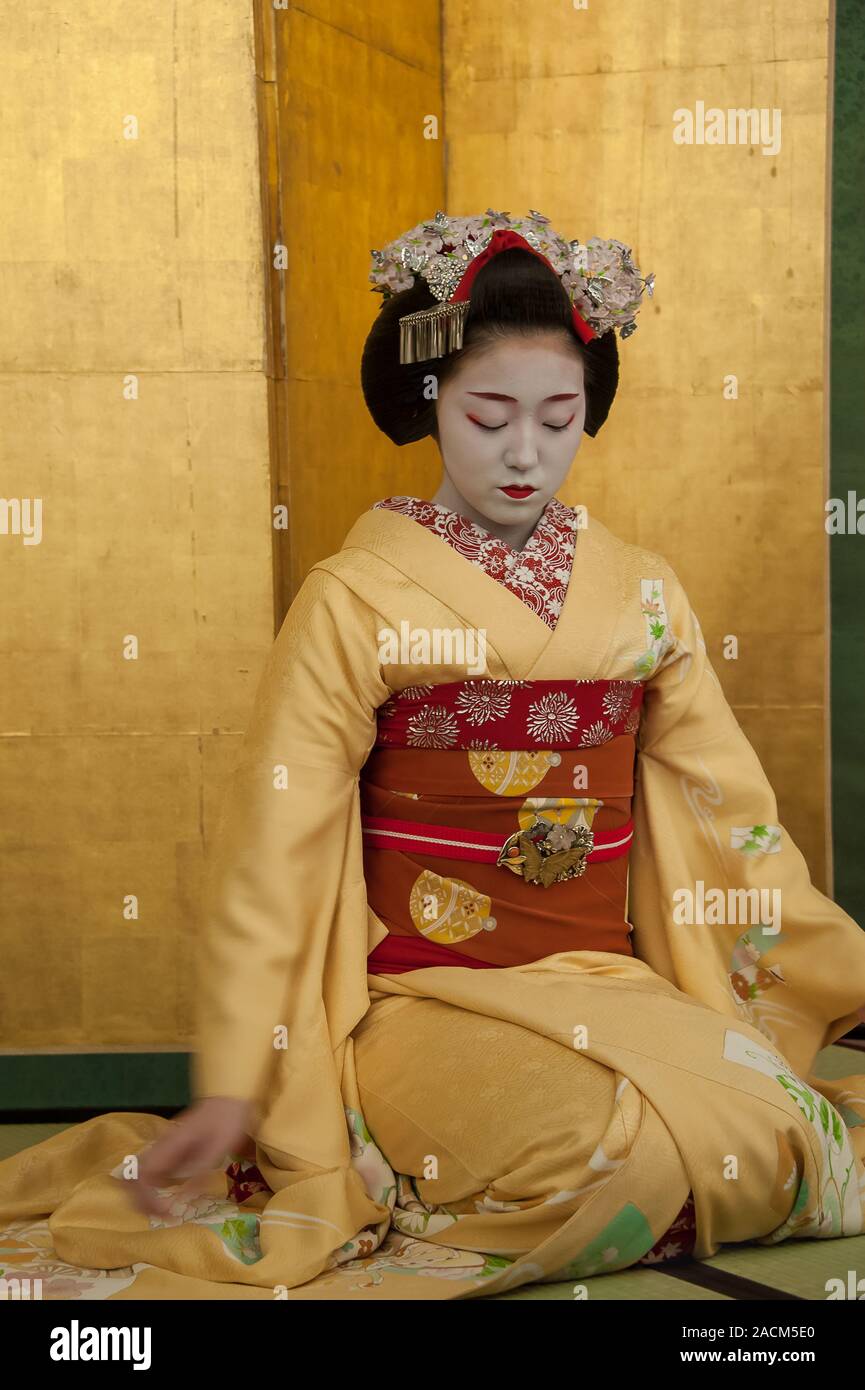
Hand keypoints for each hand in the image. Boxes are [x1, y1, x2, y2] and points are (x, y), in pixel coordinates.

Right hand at [129, 1096, 254, 1216]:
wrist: (227, 1099)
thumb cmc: (226, 1120)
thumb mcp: (218, 1148)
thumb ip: (200, 1173)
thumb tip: (184, 1199)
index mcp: (170, 1145)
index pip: (143, 1176)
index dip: (148, 1198)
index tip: (165, 1211)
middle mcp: (161, 1147)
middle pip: (133, 1178)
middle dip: (141, 1202)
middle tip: (162, 1216)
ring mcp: (162, 1148)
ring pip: (138, 1176)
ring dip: (144, 1197)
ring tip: (162, 1211)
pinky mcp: (168, 1151)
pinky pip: (150, 1173)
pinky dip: (152, 1190)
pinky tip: (168, 1198)